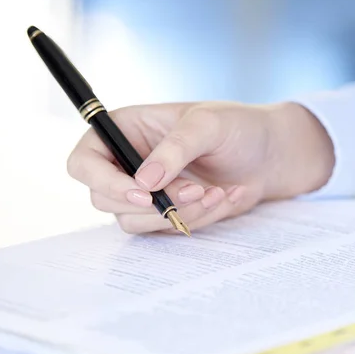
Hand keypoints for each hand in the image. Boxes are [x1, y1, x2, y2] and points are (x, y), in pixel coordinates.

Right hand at [66, 101, 333, 233]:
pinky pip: (166, 228)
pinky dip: (196, 218)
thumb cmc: (238, 127)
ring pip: (135, 221)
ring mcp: (146, 190)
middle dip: (153, 202)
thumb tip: (144, 181)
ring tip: (216, 193)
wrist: (269, 155)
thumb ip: (175, 149)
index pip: (85, 161)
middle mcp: (127, 162)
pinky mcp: (166, 212)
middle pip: (104, 199)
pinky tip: (224, 196)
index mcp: (126, 129)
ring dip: (177, 213)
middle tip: (195, 190)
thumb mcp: (208, 125)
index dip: (104, 181)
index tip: (143, 191)